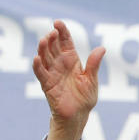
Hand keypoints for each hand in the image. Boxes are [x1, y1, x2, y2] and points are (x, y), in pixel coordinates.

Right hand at [32, 20, 104, 139]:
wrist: (78, 116)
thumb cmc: (84, 98)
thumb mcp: (91, 80)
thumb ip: (94, 64)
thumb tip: (102, 48)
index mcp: (71, 60)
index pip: (65, 42)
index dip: (62, 31)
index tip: (58, 23)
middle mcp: (60, 64)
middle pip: (53, 47)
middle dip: (51, 38)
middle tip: (52, 32)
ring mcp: (52, 73)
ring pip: (45, 57)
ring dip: (43, 49)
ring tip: (44, 40)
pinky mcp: (47, 85)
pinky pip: (41, 74)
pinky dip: (38, 66)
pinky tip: (36, 58)